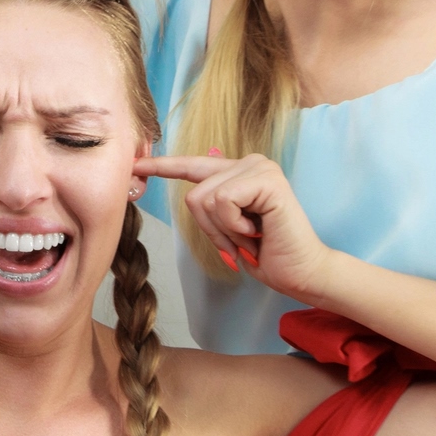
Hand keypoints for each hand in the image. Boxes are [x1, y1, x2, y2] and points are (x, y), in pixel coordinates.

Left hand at [134, 152, 335, 296]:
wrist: (300, 273)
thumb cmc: (266, 254)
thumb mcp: (227, 229)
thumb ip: (212, 205)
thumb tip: (199, 183)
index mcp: (238, 172)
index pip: (192, 166)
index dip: (163, 166)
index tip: (135, 164)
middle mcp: (249, 163)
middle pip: (193, 195)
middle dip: (211, 230)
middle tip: (243, 241)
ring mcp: (260, 168)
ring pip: (204, 199)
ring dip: (224, 231)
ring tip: (252, 237)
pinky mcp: (267, 180)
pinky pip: (222, 201)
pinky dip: (234, 226)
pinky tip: (258, 231)